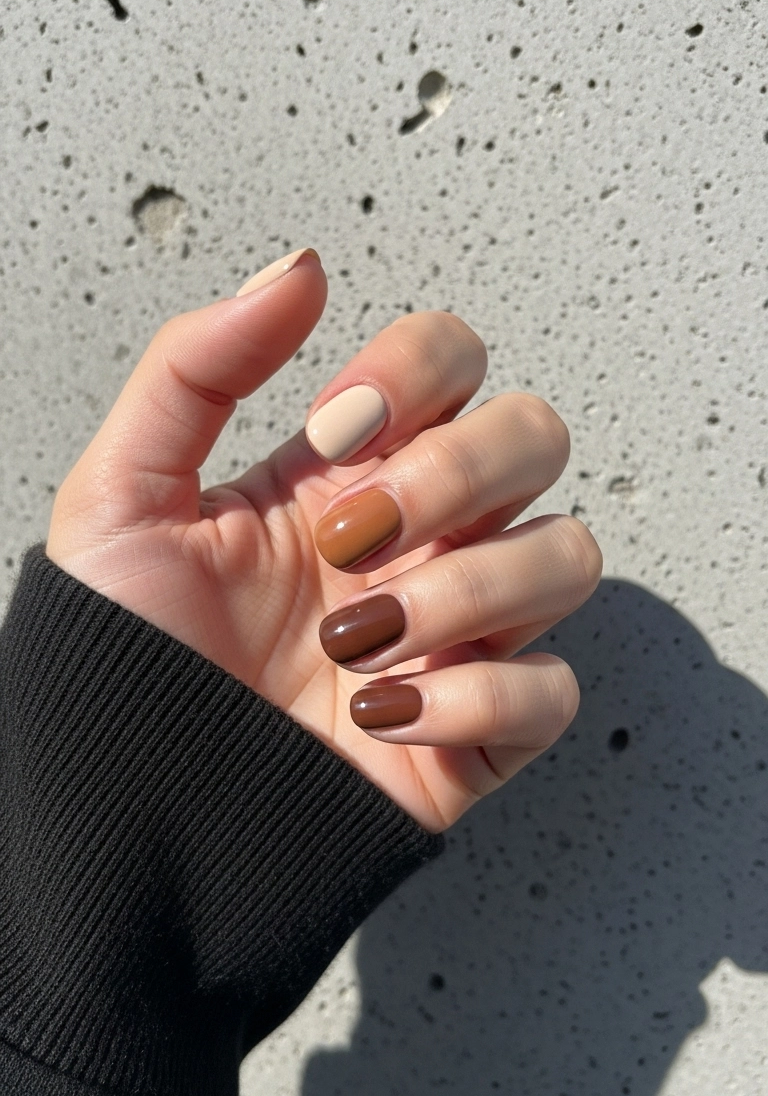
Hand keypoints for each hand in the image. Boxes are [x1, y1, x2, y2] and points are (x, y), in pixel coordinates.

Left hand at [46, 248, 601, 832]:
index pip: (451, 359)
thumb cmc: (115, 669)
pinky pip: (549, 690)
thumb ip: (195, 368)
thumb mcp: (118, 500)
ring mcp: (454, 634)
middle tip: (351, 537)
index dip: (414, 372)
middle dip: (454, 473)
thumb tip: (299, 268)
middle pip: (534, 437)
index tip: (333, 429)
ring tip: (354, 639)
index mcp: (342, 474)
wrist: (121, 827)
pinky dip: (475, 697)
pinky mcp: (475, 735)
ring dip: (465, 588)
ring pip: (567, 556)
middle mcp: (415, 540)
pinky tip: (378, 715)